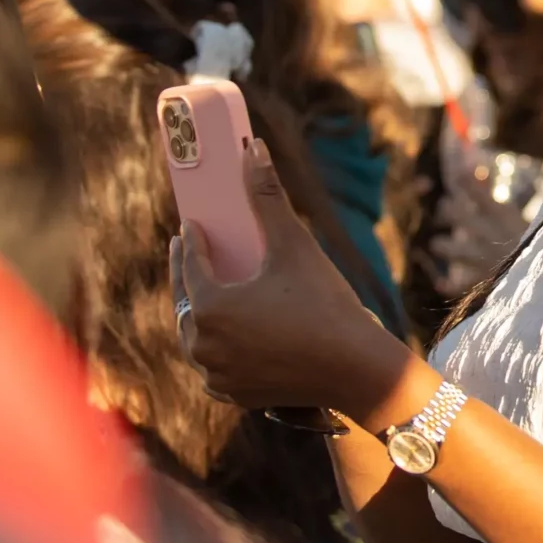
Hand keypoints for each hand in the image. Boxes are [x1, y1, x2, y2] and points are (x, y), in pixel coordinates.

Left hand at [171, 140, 410, 416]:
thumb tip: (253, 147)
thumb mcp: (294, 245)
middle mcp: (204, 345)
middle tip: (187, 255)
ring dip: (198, 315)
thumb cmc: (324, 303)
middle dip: (186, 278)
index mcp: (210, 307)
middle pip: (186, 305)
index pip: (190, 267)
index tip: (189, 226)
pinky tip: (223, 339)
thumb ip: (267, 196)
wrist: (356, 369)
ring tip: (204, 295)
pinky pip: (213, 368)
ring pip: (196, 338)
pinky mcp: (236, 395)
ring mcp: (218, 374)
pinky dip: (215, 349)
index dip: (190, 243)